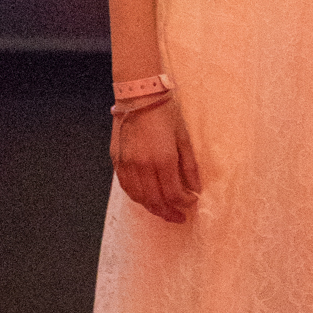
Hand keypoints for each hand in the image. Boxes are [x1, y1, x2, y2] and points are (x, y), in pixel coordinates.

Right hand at [111, 96, 200, 223]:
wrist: (139, 95)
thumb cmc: (164, 112)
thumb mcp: (184, 137)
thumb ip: (190, 166)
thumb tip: (196, 188)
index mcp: (163, 160)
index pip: (174, 194)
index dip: (185, 202)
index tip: (192, 201)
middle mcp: (143, 166)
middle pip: (156, 201)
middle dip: (169, 212)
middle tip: (179, 217)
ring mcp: (128, 164)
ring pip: (139, 198)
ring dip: (153, 208)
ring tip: (164, 210)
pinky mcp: (117, 160)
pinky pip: (126, 187)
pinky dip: (137, 197)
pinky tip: (146, 199)